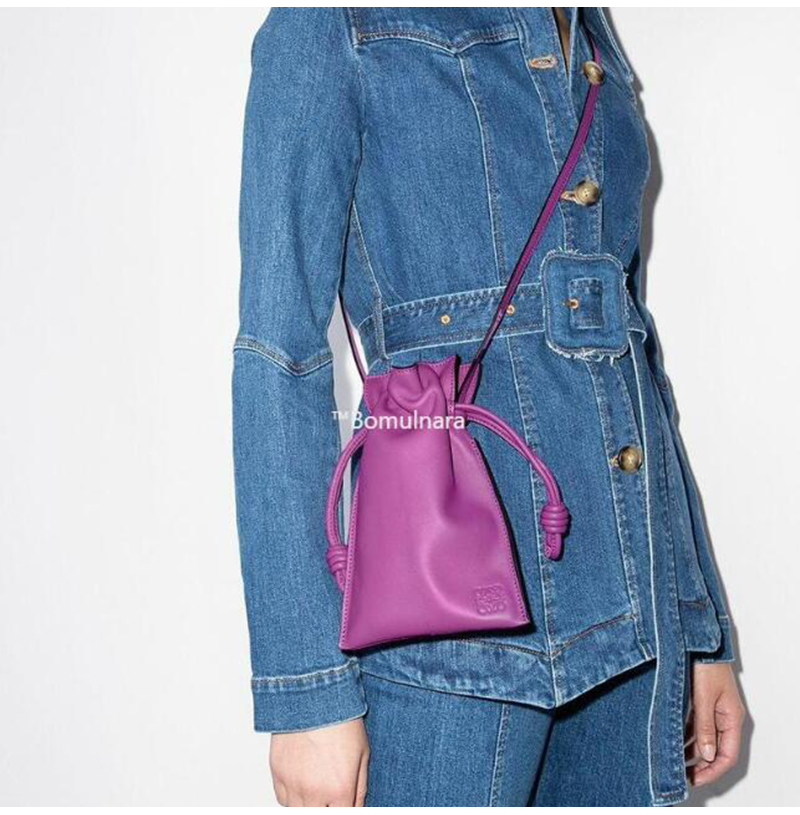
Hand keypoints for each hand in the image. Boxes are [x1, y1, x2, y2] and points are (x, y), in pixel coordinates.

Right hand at [270, 718, 369, 805]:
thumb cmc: (341, 719)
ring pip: (297, 812)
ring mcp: (292, 784)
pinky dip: (292, 796)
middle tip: (330, 797)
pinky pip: (282, 798)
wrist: (314, 694)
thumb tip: (358, 807)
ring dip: (308, 805)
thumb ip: (360, 788)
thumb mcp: (363, 754)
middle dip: (326, 808)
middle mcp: (314, 791)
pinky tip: (302, 782)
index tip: (344, 803)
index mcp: (340, 789)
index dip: (344, 810)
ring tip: (318, 788)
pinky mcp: (277, 773)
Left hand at [685, 662, 744, 787]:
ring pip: (704, 738)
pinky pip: (696, 725)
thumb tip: (707, 754)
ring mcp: (713, 709)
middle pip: (717, 750)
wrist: (698, 641)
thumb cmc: (706, 665)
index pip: (727, 755)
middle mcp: (725, 716)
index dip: (713, 771)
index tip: (695, 779)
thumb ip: (705, 726)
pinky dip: (686, 735)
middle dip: (701, 764)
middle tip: (683, 775)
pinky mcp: (701, 701)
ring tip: (674, 761)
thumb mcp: (704, 697)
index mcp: (731, 718)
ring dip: (691, 751)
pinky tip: (674, 741)